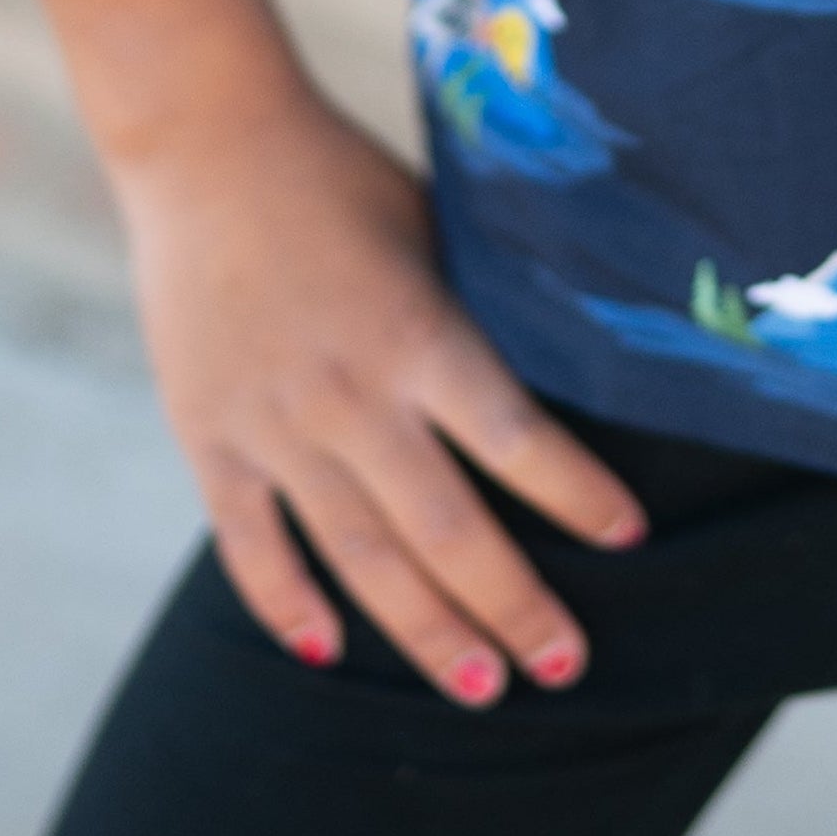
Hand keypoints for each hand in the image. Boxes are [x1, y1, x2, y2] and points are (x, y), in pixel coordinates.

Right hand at [115, 92, 645, 703]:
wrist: (206, 144)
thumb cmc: (341, 177)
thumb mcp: (433, 229)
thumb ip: (479, 310)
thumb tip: (568, 365)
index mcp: (418, 334)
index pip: (518, 441)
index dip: (579, 497)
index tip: (630, 540)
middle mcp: (352, 395)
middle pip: (447, 530)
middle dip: (513, 606)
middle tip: (567, 666)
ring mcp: (275, 425)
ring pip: (360, 558)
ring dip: (426, 631)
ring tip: (483, 691)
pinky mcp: (211, 437)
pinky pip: (251, 544)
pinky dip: (289, 604)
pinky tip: (328, 654)